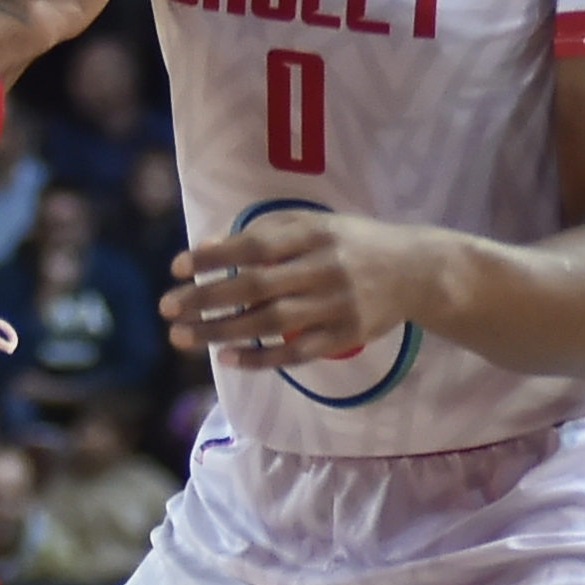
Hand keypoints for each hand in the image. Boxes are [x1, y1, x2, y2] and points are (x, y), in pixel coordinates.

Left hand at [170, 209, 445, 369]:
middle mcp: (326, 269)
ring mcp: (337, 306)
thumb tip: (209, 249)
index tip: (177, 267)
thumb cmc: (354, 244)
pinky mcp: (347, 336)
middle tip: (167, 308)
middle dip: (206, 298)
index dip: (215, 257)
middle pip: (256, 287)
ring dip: (222, 330)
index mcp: (316, 235)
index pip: (256, 246)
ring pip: (271, 323)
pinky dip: (261, 358)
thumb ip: (268, 233)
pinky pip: (297, 352)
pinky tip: (227, 358)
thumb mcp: (316, 225)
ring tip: (183, 335)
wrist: (417, 272)